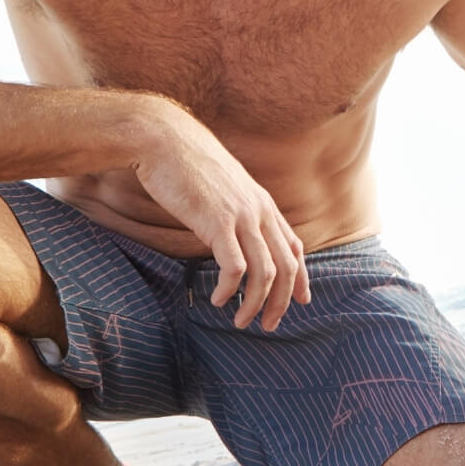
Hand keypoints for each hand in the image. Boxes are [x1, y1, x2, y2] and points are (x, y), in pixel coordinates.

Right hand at [132, 101, 311, 330]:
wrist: (163, 139)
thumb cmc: (186, 164)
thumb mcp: (222, 187)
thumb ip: (235, 209)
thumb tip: (233, 233)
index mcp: (263, 203)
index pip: (294, 246)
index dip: (301, 277)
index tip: (300, 301)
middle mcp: (259, 211)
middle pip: (286, 266)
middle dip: (281, 301)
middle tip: (269, 326)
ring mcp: (241, 216)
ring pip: (264, 272)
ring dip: (255, 303)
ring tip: (239, 321)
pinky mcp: (217, 222)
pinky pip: (234, 267)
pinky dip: (229, 289)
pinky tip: (217, 299)